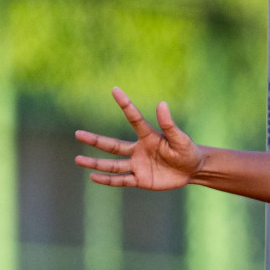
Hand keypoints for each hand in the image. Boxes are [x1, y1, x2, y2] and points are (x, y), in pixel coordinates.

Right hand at [74, 88, 202, 189]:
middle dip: (95, 140)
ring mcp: (137, 165)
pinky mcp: (140, 179)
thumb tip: (162, 104)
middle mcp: (138, 149)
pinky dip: (108, 180)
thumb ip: (169, 124)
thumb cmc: (187, 151)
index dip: (125, 104)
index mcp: (148, 136)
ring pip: (112, 164)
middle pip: (113, 145)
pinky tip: (93, 177)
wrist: (192, 170)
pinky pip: (122, 180)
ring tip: (78, 160)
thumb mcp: (180, 139)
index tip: (115, 89)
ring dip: (95, 163)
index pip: (134, 119)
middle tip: (78, 134)